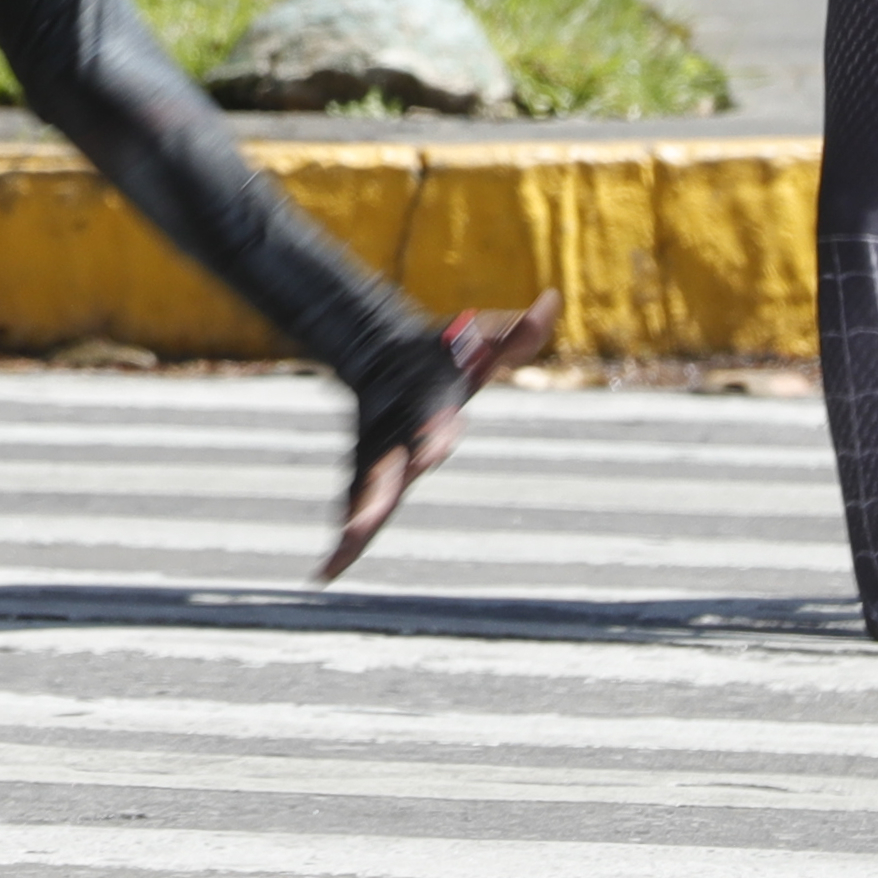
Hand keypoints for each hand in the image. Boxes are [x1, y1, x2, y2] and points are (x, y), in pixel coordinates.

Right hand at [320, 295, 559, 582]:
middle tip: (359, 526)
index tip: (430, 454)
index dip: (430, 438)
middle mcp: (394, 439)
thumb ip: (518, 331)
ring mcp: (376, 460)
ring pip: (362, 502)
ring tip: (334, 566)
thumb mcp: (484, 339)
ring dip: (351, 533)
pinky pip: (356, 513)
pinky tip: (325, 576)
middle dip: (372, 500)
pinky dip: (342, 545)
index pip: (428, 426)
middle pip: (383, 474)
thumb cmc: (445, 352)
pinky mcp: (368, 477)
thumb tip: (552, 301)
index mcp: (423, 409)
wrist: (382, 354)